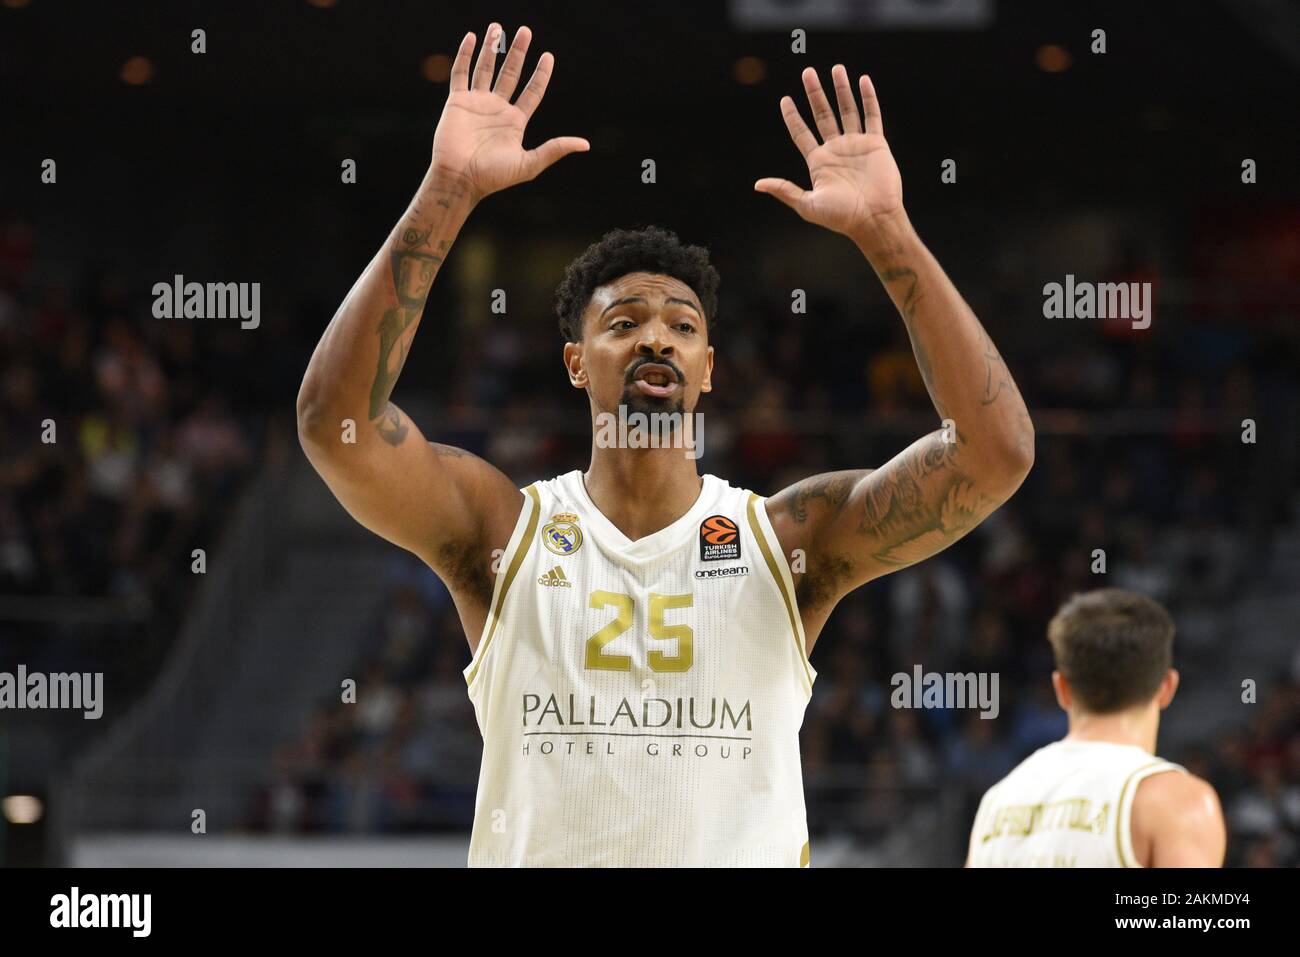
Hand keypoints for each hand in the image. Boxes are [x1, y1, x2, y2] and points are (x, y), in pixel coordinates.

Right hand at [431, 23, 588, 205]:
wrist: (460, 179)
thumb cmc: (493, 177)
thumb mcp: (529, 164)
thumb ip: (554, 149)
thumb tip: (585, 144)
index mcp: (515, 121)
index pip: (532, 91)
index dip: (541, 74)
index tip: (548, 56)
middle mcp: (497, 109)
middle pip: (510, 73)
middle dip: (517, 52)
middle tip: (525, 31)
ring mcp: (477, 103)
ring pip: (485, 69)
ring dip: (490, 48)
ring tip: (496, 27)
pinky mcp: (457, 102)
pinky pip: (461, 74)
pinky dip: (465, 55)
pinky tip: (471, 37)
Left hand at [755, 66, 904, 240]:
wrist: (873, 220)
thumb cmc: (841, 217)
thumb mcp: (808, 205)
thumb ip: (785, 190)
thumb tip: (757, 184)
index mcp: (818, 162)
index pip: (801, 133)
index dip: (792, 117)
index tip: (785, 99)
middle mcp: (836, 150)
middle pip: (822, 114)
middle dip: (815, 93)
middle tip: (808, 72)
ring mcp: (856, 145)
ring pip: (847, 110)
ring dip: (841, 89)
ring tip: (835, 68)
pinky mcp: (876, 144)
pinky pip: (872, 116)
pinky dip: (868, 98)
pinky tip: (862, 80)